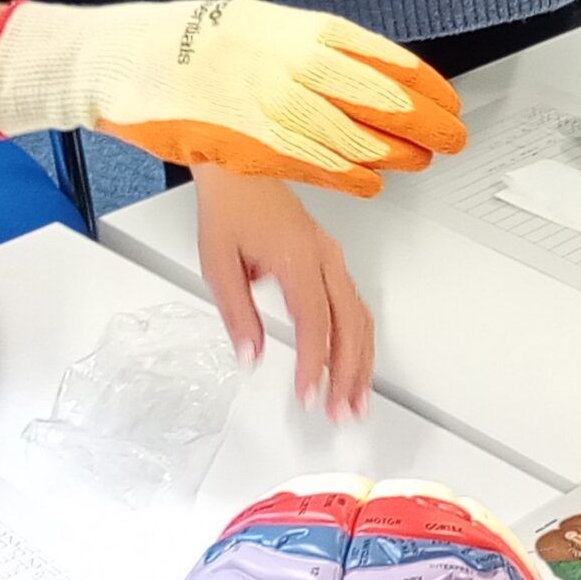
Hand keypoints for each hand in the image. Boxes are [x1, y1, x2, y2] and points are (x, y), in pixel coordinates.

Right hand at [0, 0, 466, 196]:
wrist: (136, 60)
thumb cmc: (198, 44)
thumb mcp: (267, 26)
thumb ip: (317, 50)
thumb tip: (370, 72)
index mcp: (305, 34)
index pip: (386, 61)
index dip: (426, 87)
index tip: (450, 102)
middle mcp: (297, 69)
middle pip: (382, 102)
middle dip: (425, 124)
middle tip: (452, 139)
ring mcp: (278, 110)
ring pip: (358, 139)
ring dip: (396, 154)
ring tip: (420, 162)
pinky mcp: (259, 148)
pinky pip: (318, 168)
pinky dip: (351, 178)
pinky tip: (374, 183)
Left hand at [196, 170, 372, 420]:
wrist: (242, 167)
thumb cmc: (230, 206)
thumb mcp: (218, 263)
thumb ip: (237, 314)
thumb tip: (251, 356)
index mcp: (299, 259)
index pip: (315, 323)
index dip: (316, 365)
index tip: (309, 396)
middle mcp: (326, 260)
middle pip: (350, 328)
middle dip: (349, 376)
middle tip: (341, 412)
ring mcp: (335, 261)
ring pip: (362, 322)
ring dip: (361, 366)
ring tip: (354, 401)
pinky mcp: (334, 264)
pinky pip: (358, 309)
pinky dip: (360, 345)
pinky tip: (354, 368)